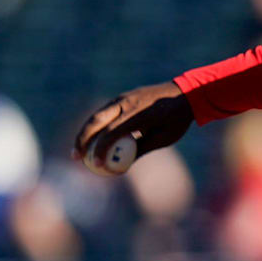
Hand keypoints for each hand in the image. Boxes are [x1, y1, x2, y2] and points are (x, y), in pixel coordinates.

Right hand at [73, 81, 193, 168]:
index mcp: (141, 113)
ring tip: (77, 152)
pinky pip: (104, 112)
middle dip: (83, 139)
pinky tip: (89, 141)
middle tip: (76, 158)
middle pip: (97, 120)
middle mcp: (128, 102)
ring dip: (84, 133)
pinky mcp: (122, 97)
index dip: (102, 149)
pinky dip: (94, 126)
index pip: (113, 132)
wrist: (185, 94)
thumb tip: (120, 166)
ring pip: (96, 115)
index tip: (96, 165)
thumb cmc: (177, 119)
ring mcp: (123, 97)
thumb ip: (142, 149)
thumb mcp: (164, 138)